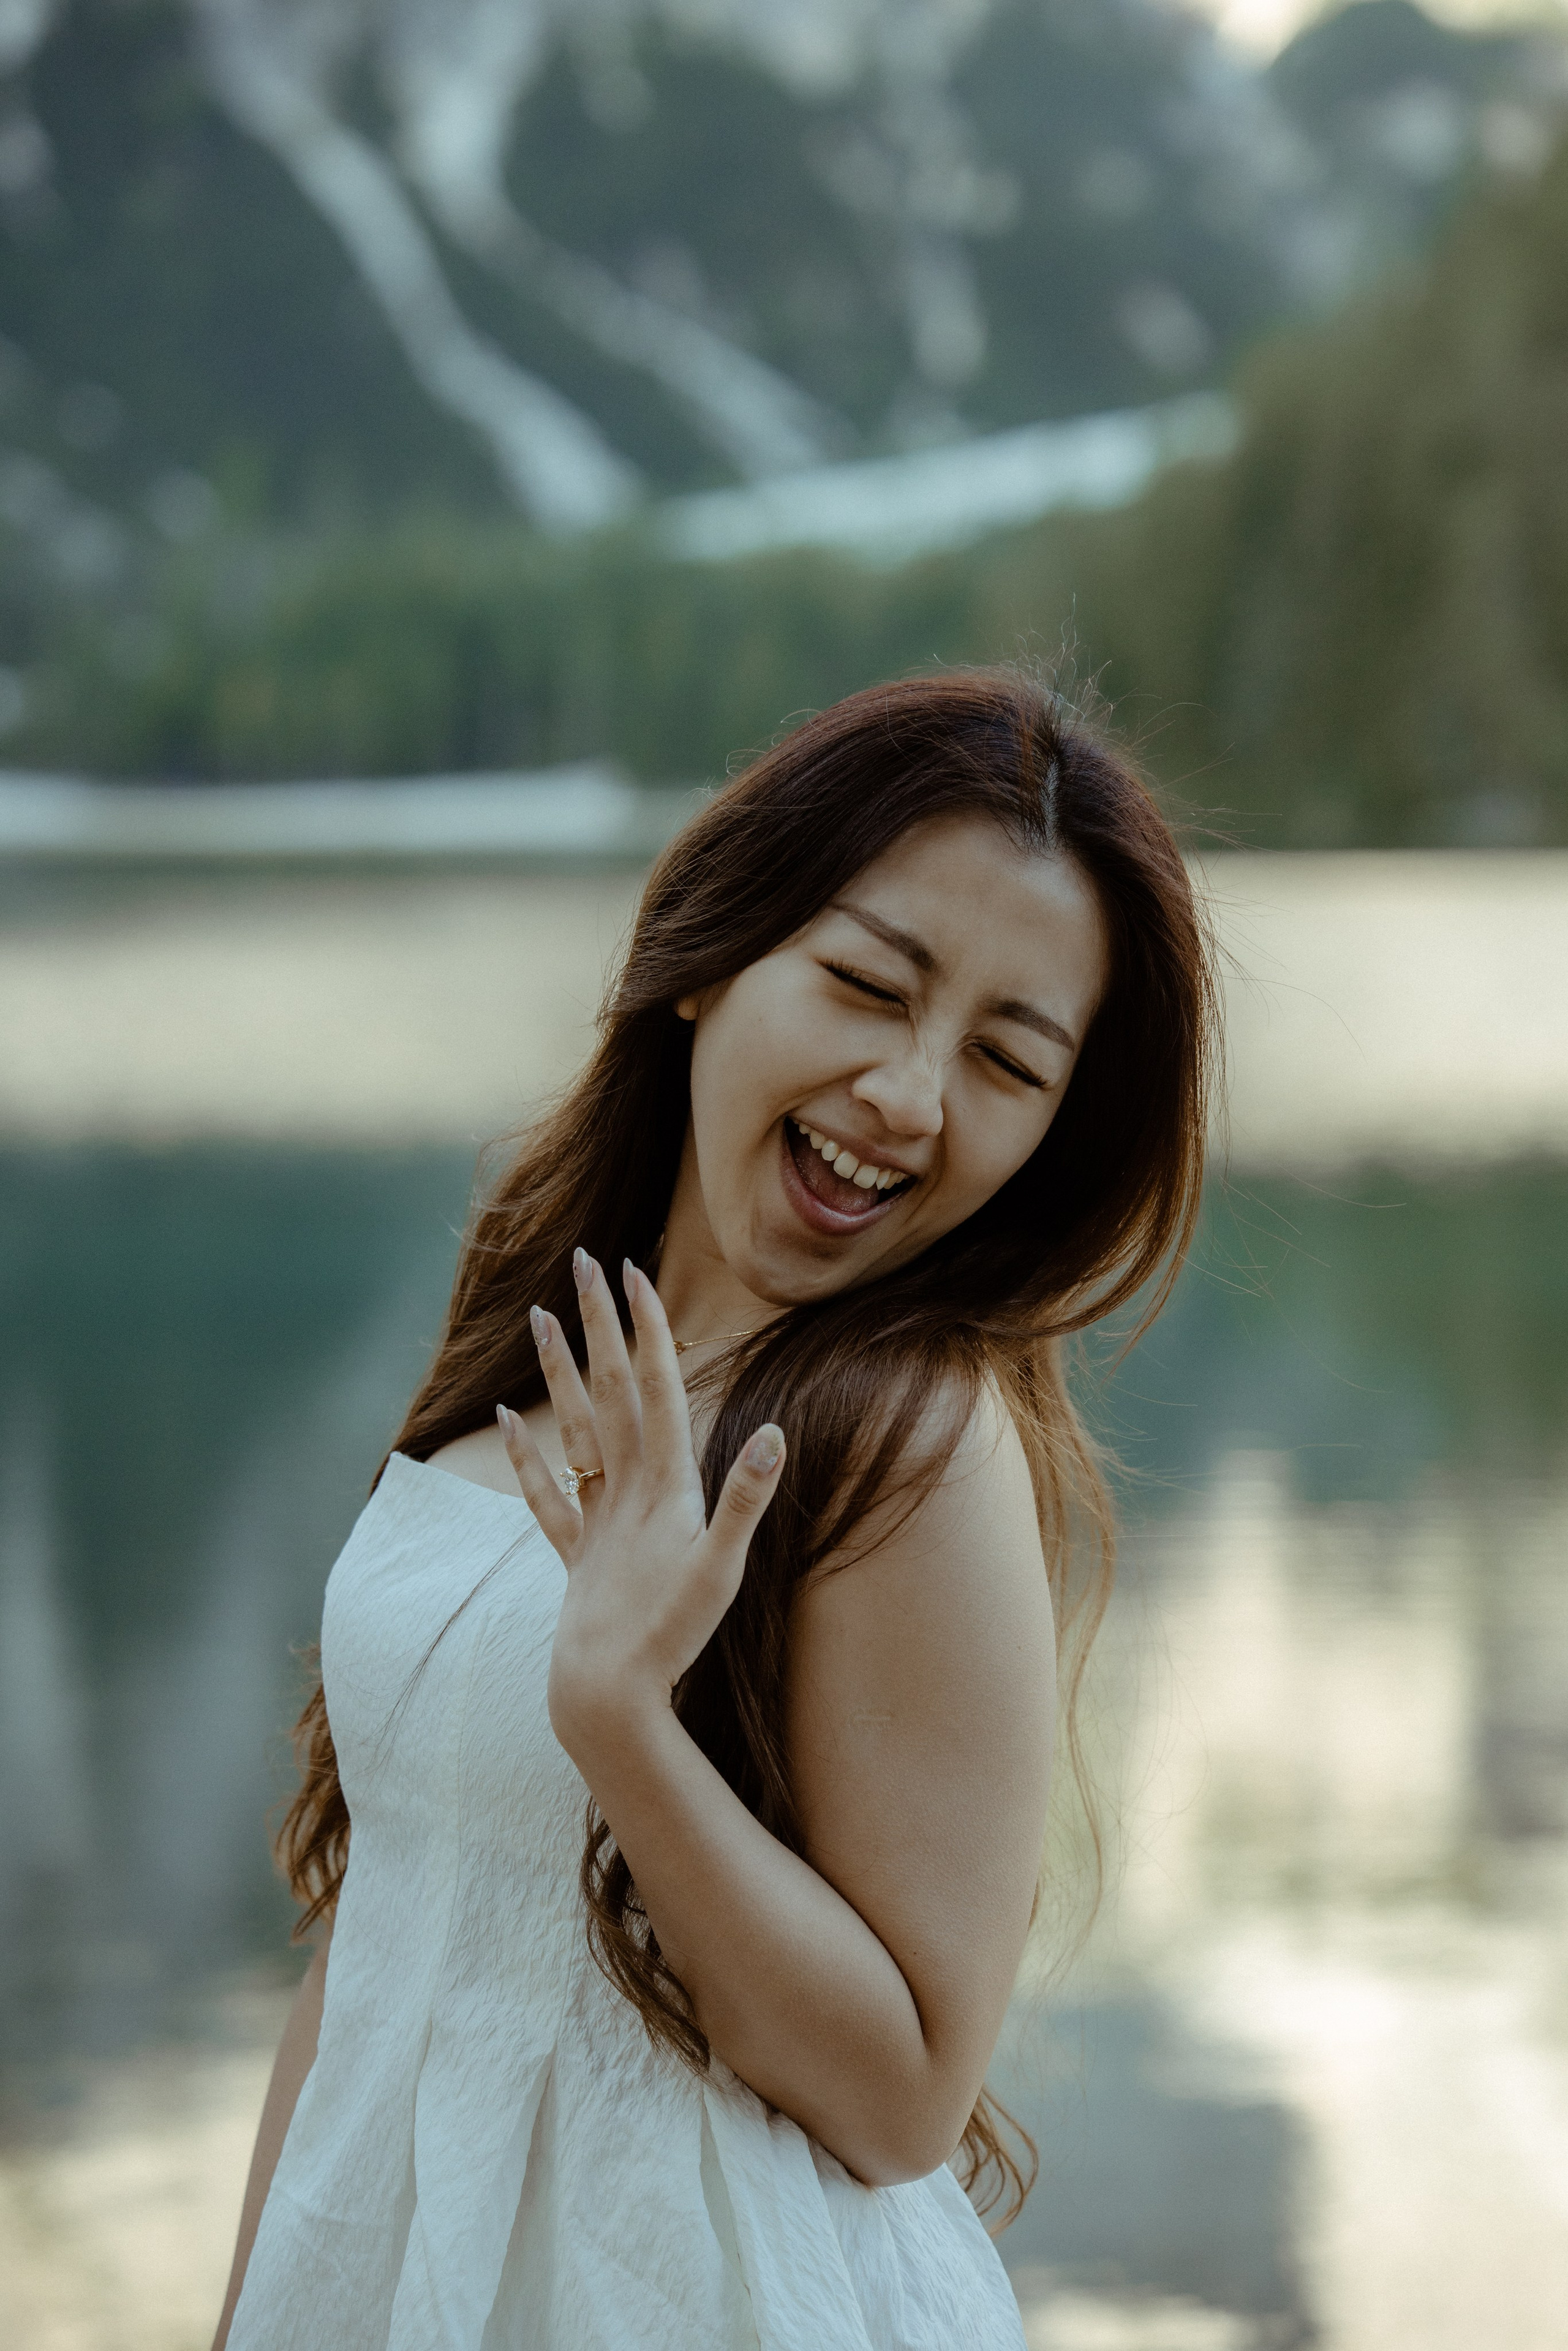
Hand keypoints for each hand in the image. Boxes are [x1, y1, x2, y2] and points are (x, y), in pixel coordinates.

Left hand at [496, 1249, 785, 1755]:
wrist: (606, 1693)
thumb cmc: (672, 1633)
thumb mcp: (724, 1567)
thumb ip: (746, 1498)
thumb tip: (773, 1433)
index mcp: (664, 1483)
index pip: (656, 1387)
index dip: (647, 1329)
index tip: (634, 1273)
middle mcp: (624, 1487)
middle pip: (611, 1388)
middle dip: (601, 1323)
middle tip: (586, 1262)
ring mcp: (595, 1517)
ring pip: (573, 1426)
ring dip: (558, 1369)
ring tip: (540, 1317)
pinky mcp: (576, 1552)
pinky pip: (546, 1492)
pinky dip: (525, 1453)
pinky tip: (506, 1418)